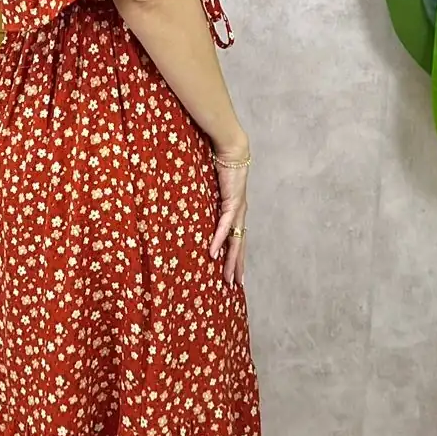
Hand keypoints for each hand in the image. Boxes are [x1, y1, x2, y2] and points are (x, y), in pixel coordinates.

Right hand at [210, 152, 249, 287]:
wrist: (232, 150)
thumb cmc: (223, 166)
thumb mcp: (214, 190)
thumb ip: (209, 201)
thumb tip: (196, 208)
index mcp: (236, 212)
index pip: (238, 239)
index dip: (237, 257)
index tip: (236, 273)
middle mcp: (239, 214)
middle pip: (239, 246)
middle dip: (237, 266)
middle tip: (235, 285)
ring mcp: (237, 210)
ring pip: (235, 241)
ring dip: (230, 261)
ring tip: (227, 278)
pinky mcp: (232, 203)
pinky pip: (224, 226)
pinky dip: (219, 240)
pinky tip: (213, 253)